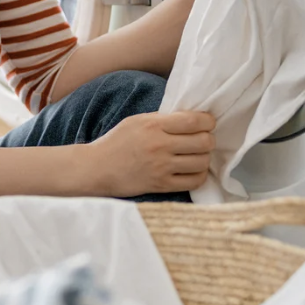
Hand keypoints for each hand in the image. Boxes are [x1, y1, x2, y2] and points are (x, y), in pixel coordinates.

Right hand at [86, 110, 215, 196]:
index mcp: (153, 125)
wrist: (97, 168)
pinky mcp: (162, 184)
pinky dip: (199, 174)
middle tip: (202, 140)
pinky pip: (194, 181)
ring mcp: (162, 167)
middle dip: (208, 139)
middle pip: (203, 142)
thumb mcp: (136, 121)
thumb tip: (190, 120)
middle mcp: (160, 145)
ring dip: (204, 157)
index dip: (208, 121)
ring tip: (196, 155)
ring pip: (202, 161)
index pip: (194, 121)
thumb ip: (162, 119)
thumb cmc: (116, 142)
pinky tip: (192, 170)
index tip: (207, 123)